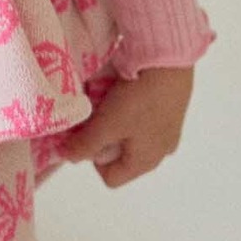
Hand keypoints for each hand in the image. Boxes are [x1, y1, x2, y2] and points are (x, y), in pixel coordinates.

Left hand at [59, 65, 194, 186]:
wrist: (169, 62)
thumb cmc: (138, 99)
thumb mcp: (106, 124)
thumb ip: (85, 144)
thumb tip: (69, 158)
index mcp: (146, 162)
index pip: (111, 178)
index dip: (93, 160)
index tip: (89, 135)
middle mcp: (161, 153)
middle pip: (121, 157)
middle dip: (103, 139)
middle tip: (96, 117)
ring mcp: (168, 132)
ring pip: (131, 137)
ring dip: (115, 124)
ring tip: (108, 102)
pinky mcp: (171, 111)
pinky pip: (143, 121)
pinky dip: (130, 111)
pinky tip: (124, 92)